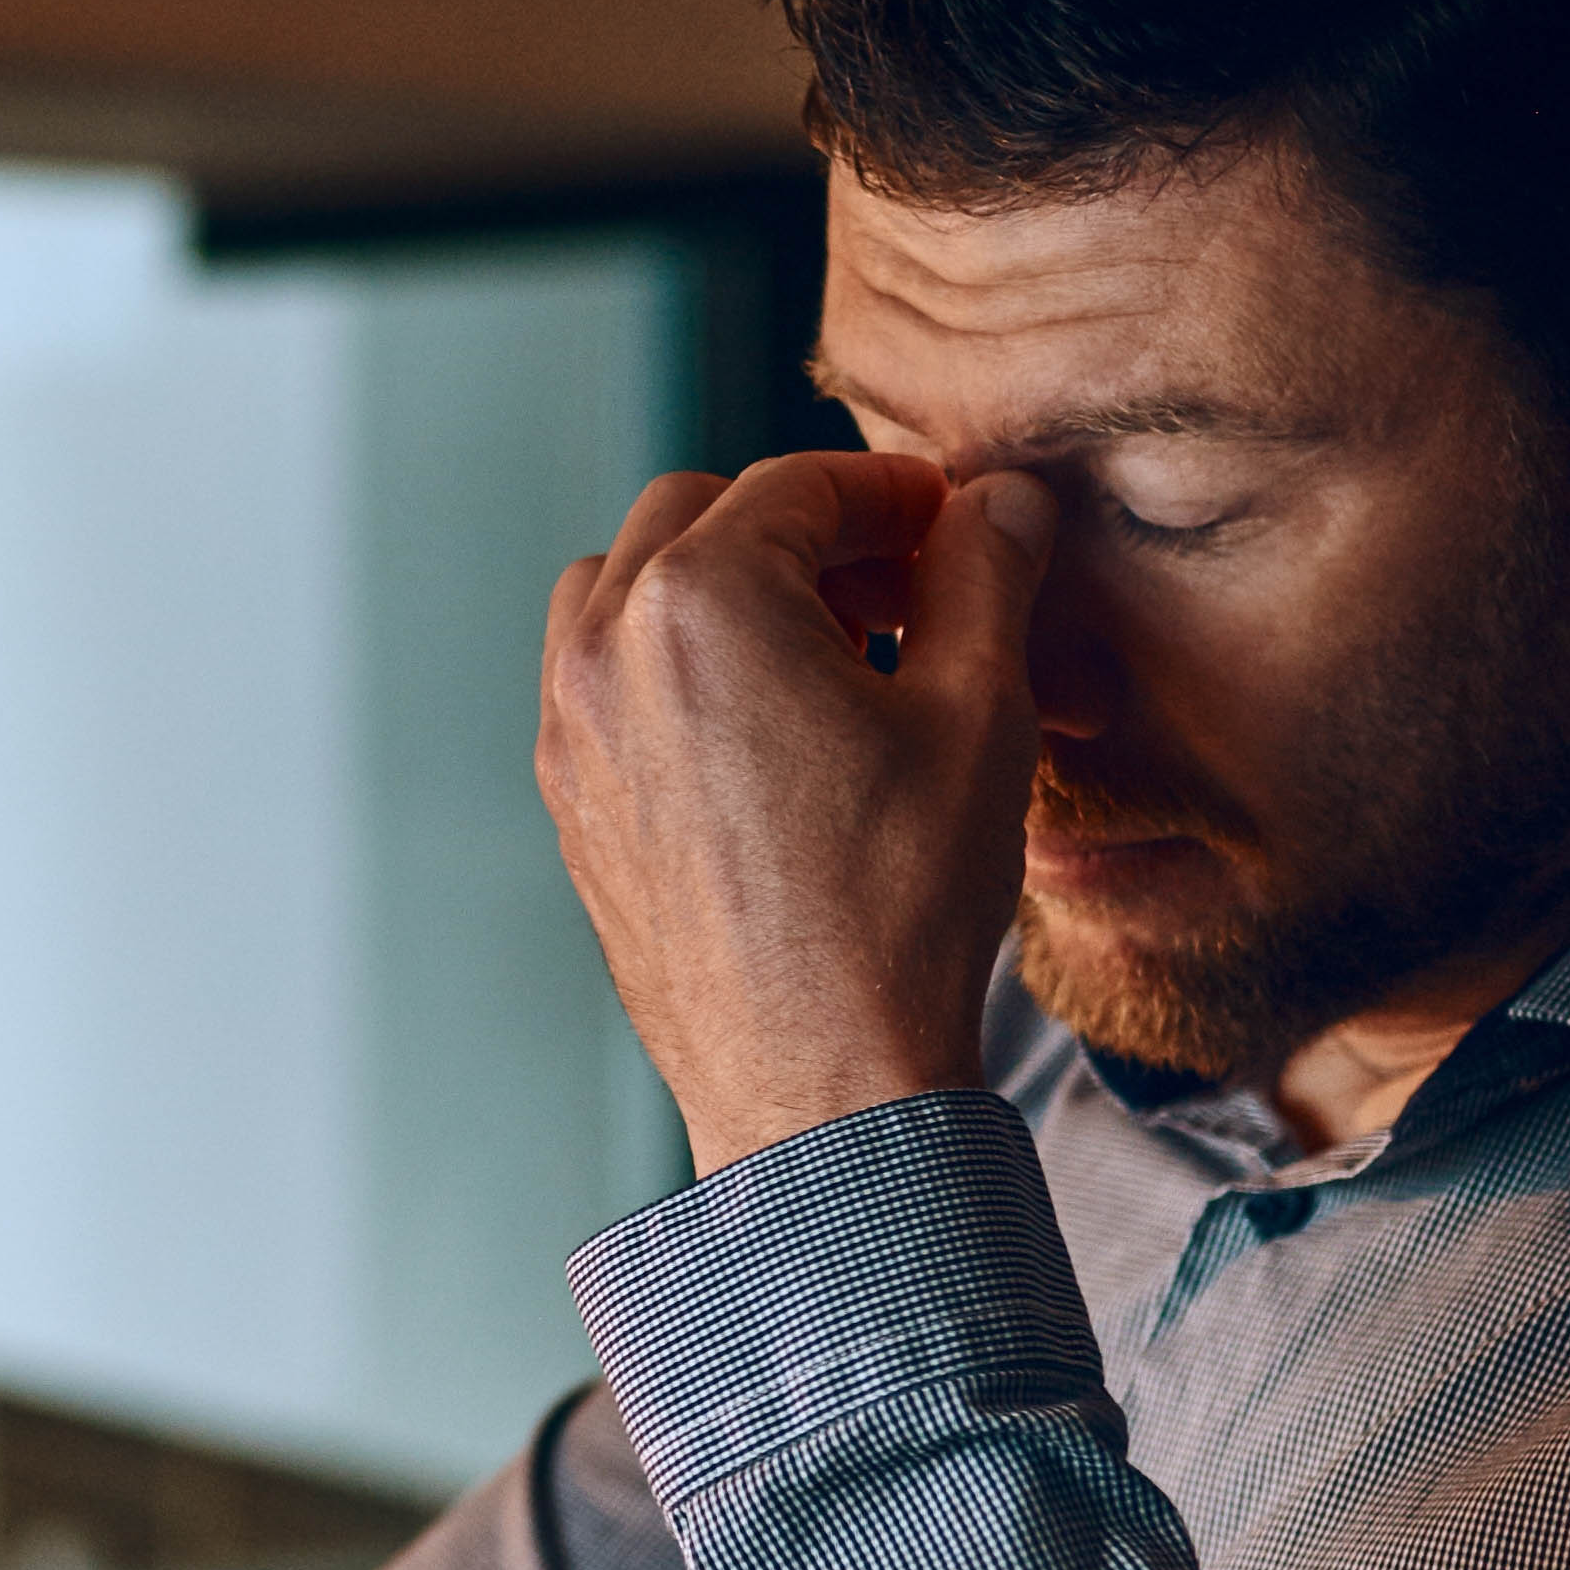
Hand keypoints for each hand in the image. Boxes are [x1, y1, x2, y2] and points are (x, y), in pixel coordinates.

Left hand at [535, 450, 1054, 1171]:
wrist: (820, 1083)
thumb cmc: (898, 910)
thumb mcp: (978, 714)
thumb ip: (986, 575)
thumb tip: (998, 500)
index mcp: (699, 602)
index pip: (801, 485)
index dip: (895, 493)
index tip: (954, 526)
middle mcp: (605, 651)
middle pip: (700, 516)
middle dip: (806, 532)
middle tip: (904, 590)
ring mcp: (572, 732)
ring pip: (633, 590)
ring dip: (727, 588)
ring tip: (836, 657)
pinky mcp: (572, 804)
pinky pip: (609, 682)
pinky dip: (682, 667)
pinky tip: (778, 732)